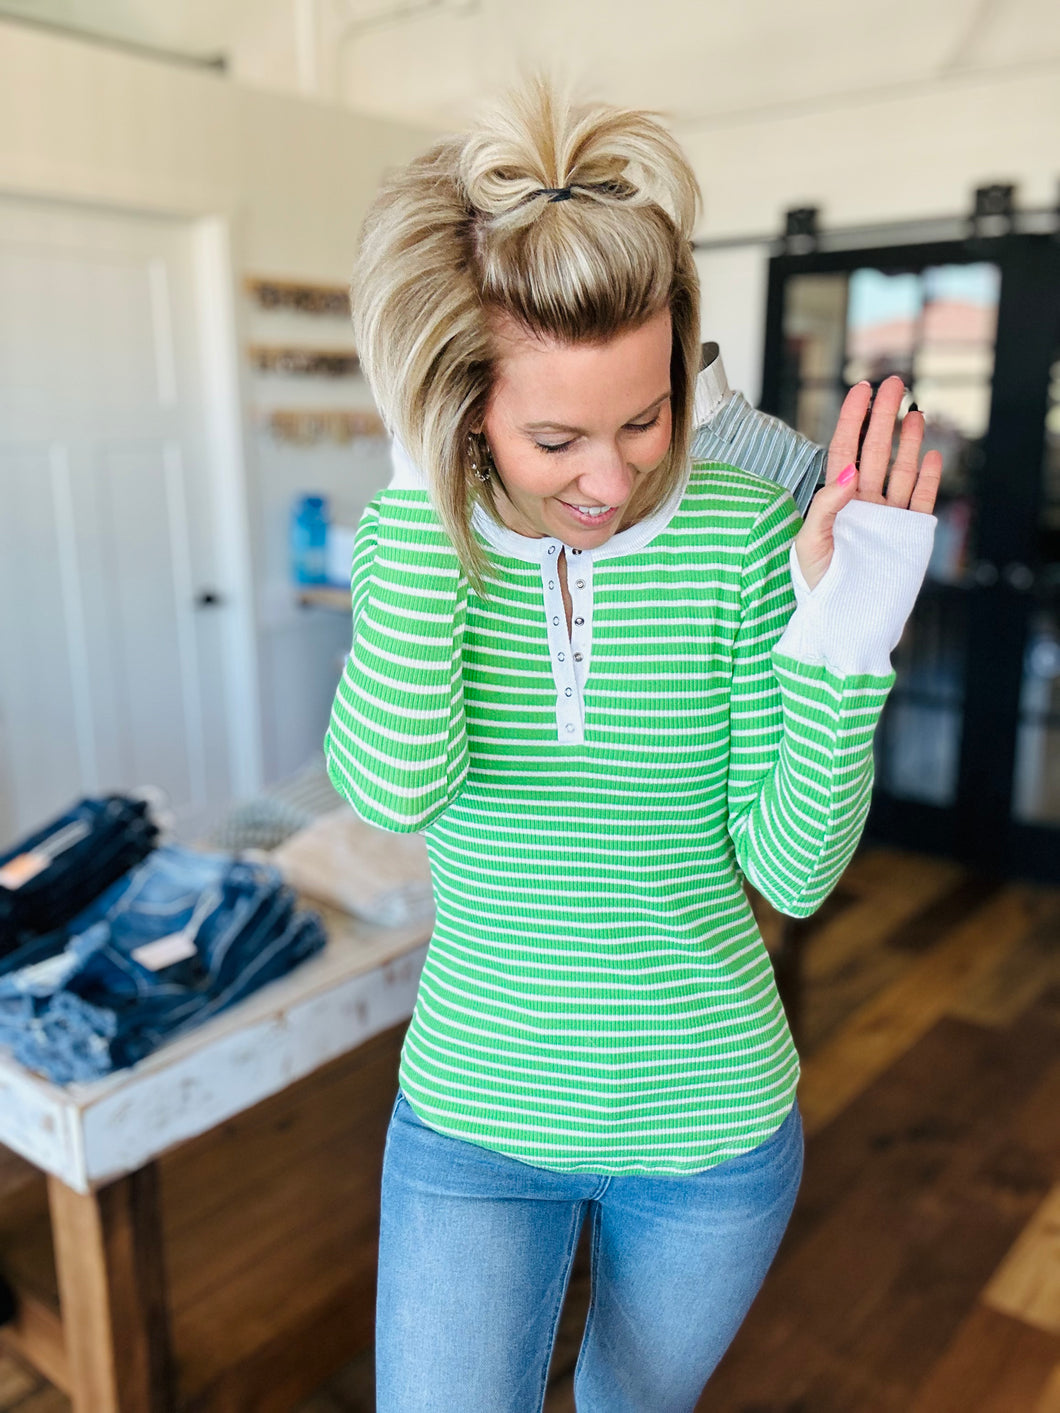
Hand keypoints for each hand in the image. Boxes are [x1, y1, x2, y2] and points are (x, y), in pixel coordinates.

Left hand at [795, 375, 941, 589]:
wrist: (843, 622)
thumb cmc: (818, 586)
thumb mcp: (809, 544)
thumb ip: (826, 506)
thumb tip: (849, 471)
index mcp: (835, 501)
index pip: (845, 451)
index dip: (853, 420)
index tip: (862, 389)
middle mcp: (862, 504)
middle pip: (876, 451)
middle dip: (884, 416)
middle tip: (895, 383)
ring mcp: (887, 517)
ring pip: (901, 471)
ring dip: (908, 440)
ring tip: (914, 413)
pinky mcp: (908, 535)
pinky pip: (920, 500)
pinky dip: (928, 478)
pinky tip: (930, 454)